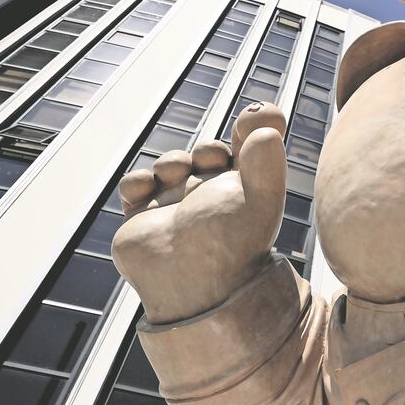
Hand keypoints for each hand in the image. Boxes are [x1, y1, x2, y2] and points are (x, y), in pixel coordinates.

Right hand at [111, 102, 287, 323]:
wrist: (194, 287)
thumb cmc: (235, 245)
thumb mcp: (259, 199)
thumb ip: (267, 161)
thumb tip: (268, 125)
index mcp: (247, 192)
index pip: (251, 148)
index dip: (251, 124)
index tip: (252, 116)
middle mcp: (213, 196)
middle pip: (208, 153)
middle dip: (208, 149)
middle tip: (211, 157)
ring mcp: (177, 205)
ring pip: (170, 164)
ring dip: (172, 160)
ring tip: (176, 172)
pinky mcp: (144, 217)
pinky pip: (135, 186)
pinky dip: (137, 181)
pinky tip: (146, 187)